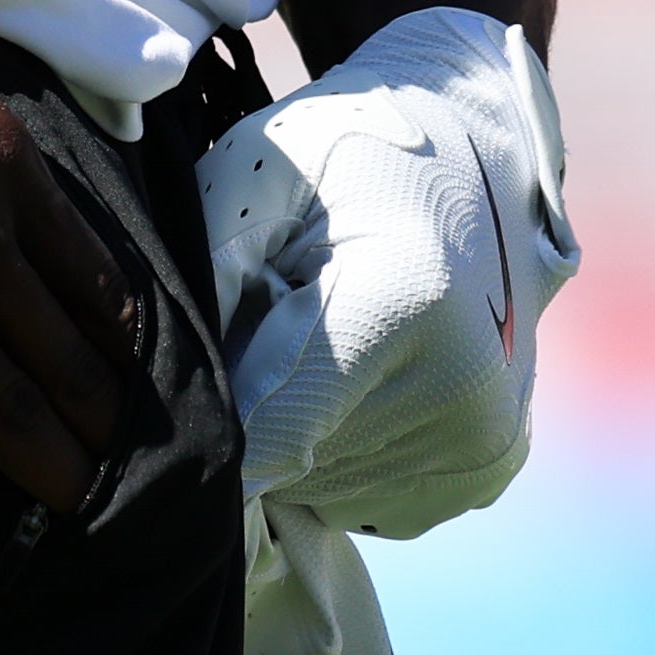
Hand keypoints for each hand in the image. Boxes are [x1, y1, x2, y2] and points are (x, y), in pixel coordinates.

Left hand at [199, 6, 572, 538]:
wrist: (476, 154)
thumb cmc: (345, 157)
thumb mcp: (256, 180)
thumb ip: (207, 280)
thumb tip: (166, 406)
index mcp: (403, 301)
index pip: (261, 433)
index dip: (206, 404)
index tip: (195, 359)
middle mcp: (462, 389)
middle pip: (289, 466)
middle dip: (253, 408)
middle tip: (272, 322)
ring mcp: (483, 438)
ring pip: (321, 491)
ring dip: (296, 435)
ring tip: (321, 342)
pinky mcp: (488, 466)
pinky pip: (366, 500)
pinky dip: (340, 454)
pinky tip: (355, 379)